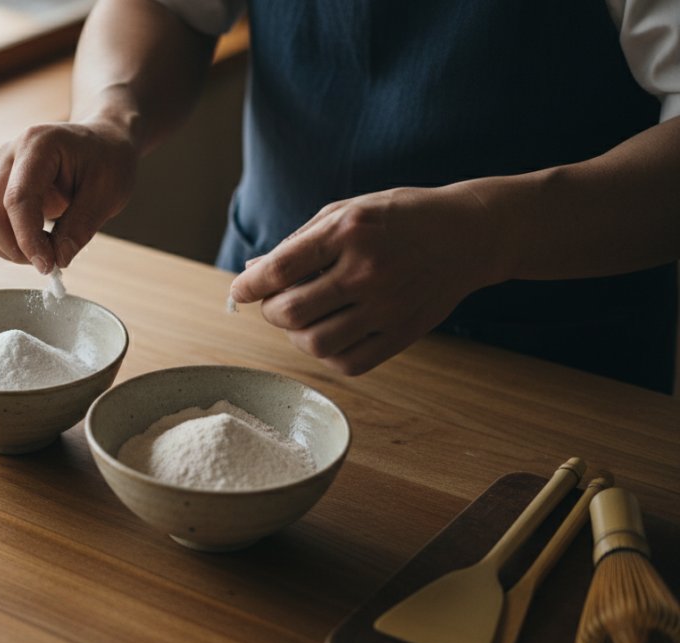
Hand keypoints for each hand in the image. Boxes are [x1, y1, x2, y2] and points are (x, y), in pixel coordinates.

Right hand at [0, 120, 136, 272]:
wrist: (103, 141)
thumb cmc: (108, 160)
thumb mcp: (108, 193)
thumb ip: (81, 226)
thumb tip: (58, 260)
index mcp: (38, 144)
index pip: (18, 199)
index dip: (28, 239)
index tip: (49, 265)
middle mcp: (10, 153)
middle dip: (17, 248)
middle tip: (51, 264)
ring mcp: (1, 169)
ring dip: (11, 248)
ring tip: (48, 251)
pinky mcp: (0, 187)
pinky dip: (9, 243)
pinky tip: (38, 243)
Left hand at [230, 185, 505, 374]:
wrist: (469, 234)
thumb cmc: (398, 218)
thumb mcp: (346, 211)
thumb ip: (298, 243)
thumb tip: (252, 273)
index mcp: (349, 231)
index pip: (280, 269)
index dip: (249, 285)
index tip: (241, 291)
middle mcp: (368, 270)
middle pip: (291, 312)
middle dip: (271, 311)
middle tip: (275, 303)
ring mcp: (389, 305)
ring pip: (315, 343)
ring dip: (296, 336)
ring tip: (303, 319)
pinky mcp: (405, 332)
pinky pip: (349, 362)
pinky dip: (327, 354)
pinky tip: (330, 334)